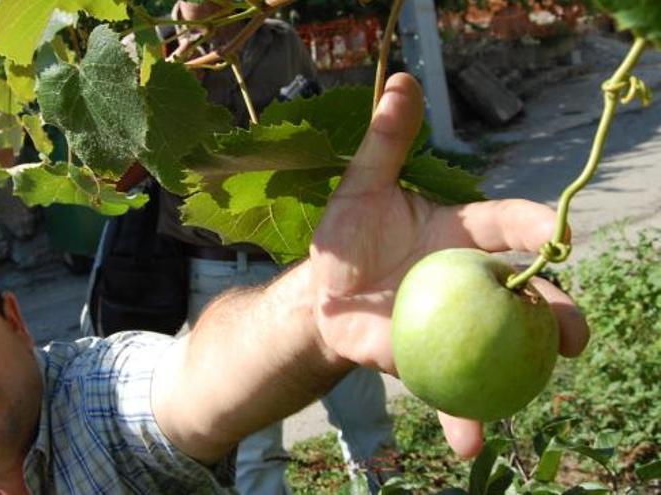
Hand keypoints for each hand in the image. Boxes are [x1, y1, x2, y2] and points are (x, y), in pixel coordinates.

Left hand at [308, 73, 589, 457]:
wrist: (321, 294)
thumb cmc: (348, 238)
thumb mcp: (362, 187)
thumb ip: (387, 141)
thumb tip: (403, 82)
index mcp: (463, 236)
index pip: (508, 227)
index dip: (538, 228)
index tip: (560, 236)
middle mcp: (470, 282)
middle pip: (526, 296)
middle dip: (557, 313)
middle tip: (574, 333)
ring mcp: (455, 325)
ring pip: (502, 348)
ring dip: (524, 376)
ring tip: (535, 393)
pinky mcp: (428, 360)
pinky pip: (451, 387)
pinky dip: (462, 413)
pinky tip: (467, 442)